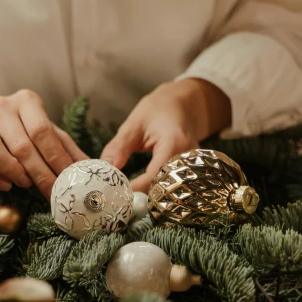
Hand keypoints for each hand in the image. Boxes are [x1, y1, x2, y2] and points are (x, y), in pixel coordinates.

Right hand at [0, 90, 88, 197]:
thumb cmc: (26, 131)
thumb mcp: (51, 134)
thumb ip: (69, 151)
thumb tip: (95, 171)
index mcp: (27, 102)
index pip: (43, 132)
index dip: (56, 160)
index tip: (68, 181)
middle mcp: (2, 107)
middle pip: (22, 145)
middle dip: (40, 173)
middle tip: (51, 193)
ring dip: (14, 172)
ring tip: (27, 183)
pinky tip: (6, 185)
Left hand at [101, 79, 231, 192]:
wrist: (185, 103)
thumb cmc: (158, 109)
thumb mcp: (135, 123)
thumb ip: (119, 146)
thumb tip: (106, 168)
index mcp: (174, 142)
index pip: (156, 174)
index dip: (138, 187)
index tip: (120, 192)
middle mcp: (188, 156)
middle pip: (166, 187)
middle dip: (145, 195)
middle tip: (125, 198)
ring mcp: (194, 165)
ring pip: (172, 189)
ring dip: (153, 195)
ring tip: (134, 195)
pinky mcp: (193, 170)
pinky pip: (176, 186)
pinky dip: (160, 190)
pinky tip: (147, 191)